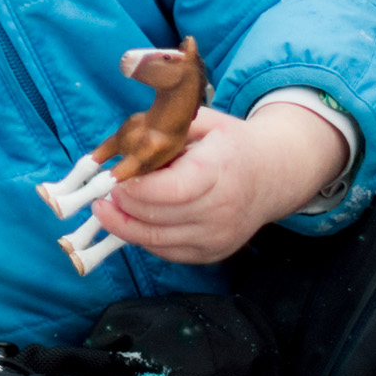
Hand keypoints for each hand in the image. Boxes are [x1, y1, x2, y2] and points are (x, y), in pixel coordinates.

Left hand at [100, 96, 346, 265]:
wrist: (274, 175)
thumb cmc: (232, 144)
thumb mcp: (204, 123)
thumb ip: (165, 129)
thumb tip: (123, 143)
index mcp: (219, 170)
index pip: (173, 190)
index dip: (137, 189)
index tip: (114, 180)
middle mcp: (222, 208)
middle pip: (160, 218)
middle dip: (123, 208)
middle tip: (101, 194)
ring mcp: (218, 236)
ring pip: (159, 241)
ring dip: (125, 227)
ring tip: (105, 210)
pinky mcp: (213, 253)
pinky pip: (168, 252)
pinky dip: (144, 239)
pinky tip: (131, 222)